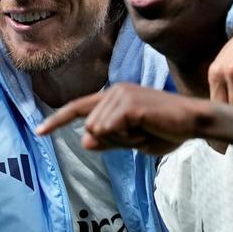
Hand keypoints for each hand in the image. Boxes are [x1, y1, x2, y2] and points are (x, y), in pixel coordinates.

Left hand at [37, 83, 210, 154]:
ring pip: (100, 131)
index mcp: (113, 96)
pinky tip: (145, 131)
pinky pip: (111, 130)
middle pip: (92, 128)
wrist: (193, 122)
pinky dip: (128, 138)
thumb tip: (85, 140)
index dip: (57, 121)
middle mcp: (114, 91)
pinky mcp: (128, 104)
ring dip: (123, 140)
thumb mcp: (134, 140)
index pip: (78, 108)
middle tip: (140, 135)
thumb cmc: (167, 130)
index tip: (39, 132)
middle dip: (115, 141)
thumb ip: (110, 140)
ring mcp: (120, 95)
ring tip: (145, 131)